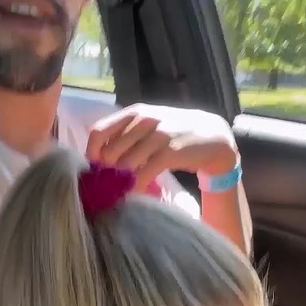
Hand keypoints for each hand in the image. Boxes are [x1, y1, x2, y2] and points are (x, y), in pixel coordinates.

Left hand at [86, 104, 238, 192]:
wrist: (213, 136)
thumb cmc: (176, 133)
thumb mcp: (150, 125)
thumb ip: (128, 135)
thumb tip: (101, 157)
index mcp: (134, 112)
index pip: (98, 131)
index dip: (92, 153)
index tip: (95, 168)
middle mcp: (144, 120)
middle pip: (109, 151)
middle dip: (107, 172)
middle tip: (110, 184)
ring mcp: (157, 135)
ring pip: (125, 164)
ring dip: (121, 182)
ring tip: (122, 191)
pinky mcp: (170, 152)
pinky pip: (144, 174)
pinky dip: (137, 186)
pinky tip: (137, 193)